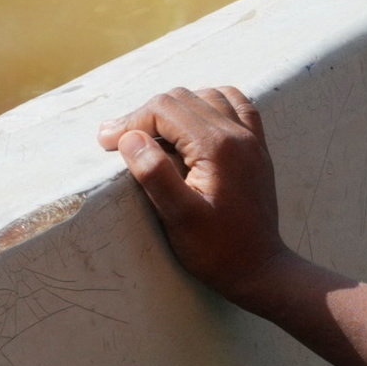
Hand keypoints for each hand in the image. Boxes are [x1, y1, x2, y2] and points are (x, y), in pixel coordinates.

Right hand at [98, 84, 292, 304]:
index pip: (163, 109)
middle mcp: (239, 134)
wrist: (260, 270)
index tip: (106, 143)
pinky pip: (236, 105)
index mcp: (219, 146)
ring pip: (207, 96)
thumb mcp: (179, 218)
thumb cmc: (217, 250)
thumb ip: (155, 174)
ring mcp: (252, 139)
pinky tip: (192, 123)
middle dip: (146, 114)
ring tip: (150, 133)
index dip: (130, 121)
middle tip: (117, 140)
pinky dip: (209, 104)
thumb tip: (130, 137)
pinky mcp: (257, 149)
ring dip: (174, 107)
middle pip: (182, 98)